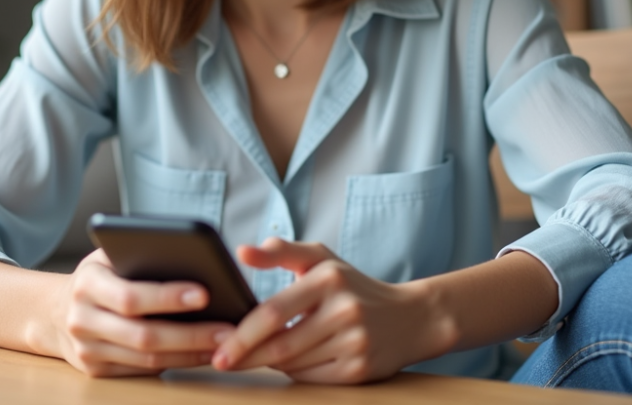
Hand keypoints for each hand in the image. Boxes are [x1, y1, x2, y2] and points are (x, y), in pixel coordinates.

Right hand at [47, 248, 235, 376]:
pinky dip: (175, 363)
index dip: (168, 297)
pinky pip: (142, 371)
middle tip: (228, 329)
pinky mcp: (96, 371)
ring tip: (224, 344)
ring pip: (146, 359)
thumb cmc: (97, 277)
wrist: (53, 312)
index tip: (204, 293)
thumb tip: (192, 258)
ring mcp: (87, 351)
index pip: (131, 296)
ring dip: (190, 354)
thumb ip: (137, 254)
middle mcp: (83, 320)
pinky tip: (201, 354)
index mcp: (87, 285)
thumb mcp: (107, 257)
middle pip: (143, 335)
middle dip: (191, 334)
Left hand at [211, 238, 450, 382]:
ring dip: (269, 364)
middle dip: (246, 356)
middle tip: (222, 362)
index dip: (243, 333)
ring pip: (294, 364)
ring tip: (253, 358)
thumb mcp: (322, 260)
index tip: (220, 346)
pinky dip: (294, 374)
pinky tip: (288, 364)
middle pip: (281, 345)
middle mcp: (344, 310)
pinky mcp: (360, 370)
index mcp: (329, 278)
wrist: (411, 318)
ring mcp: (355, 342)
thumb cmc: (354, 286)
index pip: (274, 311)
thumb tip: (241, 253)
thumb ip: (281, 252)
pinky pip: (312, 378)